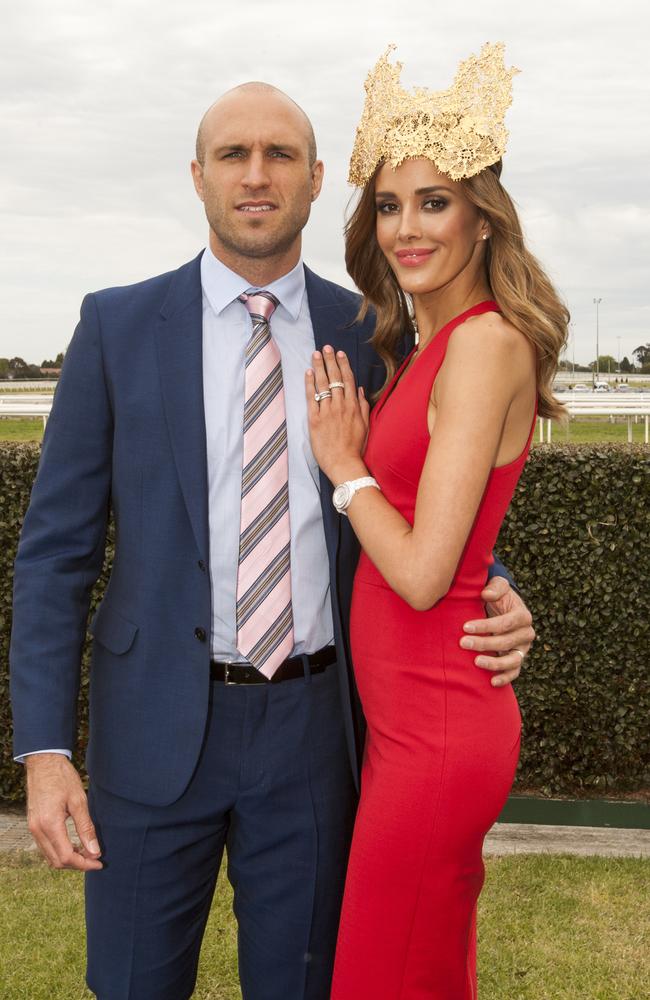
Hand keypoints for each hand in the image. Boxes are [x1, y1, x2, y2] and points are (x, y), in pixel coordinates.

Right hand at [25, 753, 102, 870]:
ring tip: (87, 852)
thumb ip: (86, 828)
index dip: (84, 864)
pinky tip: (74, 844)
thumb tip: (95, 851)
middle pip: (57, 861)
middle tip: (96, 858)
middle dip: (77, 864)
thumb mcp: (79, 801)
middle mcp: (38, 830)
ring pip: (50, 856)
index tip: (99, 862)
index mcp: (49, 824)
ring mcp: (33, 828)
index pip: (66, 857)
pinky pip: (46, 846)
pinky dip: (60, 850)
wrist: (44, 763)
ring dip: (68, 859)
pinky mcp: (34, 825)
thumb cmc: (62, 778)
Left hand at [306, 346, 369, 482]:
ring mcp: (327, 412)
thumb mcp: (365, 425)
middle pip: (335, 378)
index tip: (339, 353)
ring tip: (315, 354)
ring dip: (318, 367)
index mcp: (354, 406)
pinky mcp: (315, 420)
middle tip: (325, 347)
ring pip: (322, 384)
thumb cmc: (355, 447)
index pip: (348, 380)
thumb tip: (361, 390)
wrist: (344, 463)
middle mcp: (341, 405)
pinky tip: (308, 372)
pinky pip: (311, 398)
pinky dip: (309, 384)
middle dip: (330, 361)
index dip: (343, 365)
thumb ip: (363, 406)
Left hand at [460, 576, 534, 686]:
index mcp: (523, 615)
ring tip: (476, 662)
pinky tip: (491, 682)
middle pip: (506, 642)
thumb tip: (487, 594)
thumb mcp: (498, 585)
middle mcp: (526, 633)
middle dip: (484, 643)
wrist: (502, 607)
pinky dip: (505, 678)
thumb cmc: (497, 595)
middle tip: (463, 643)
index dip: (486, 626)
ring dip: (494, 663)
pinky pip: (514, 671)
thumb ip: (495, 587)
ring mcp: (523, 648)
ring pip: (512, 660)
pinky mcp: (517, 659)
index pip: (505, 623)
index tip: (465, 627)